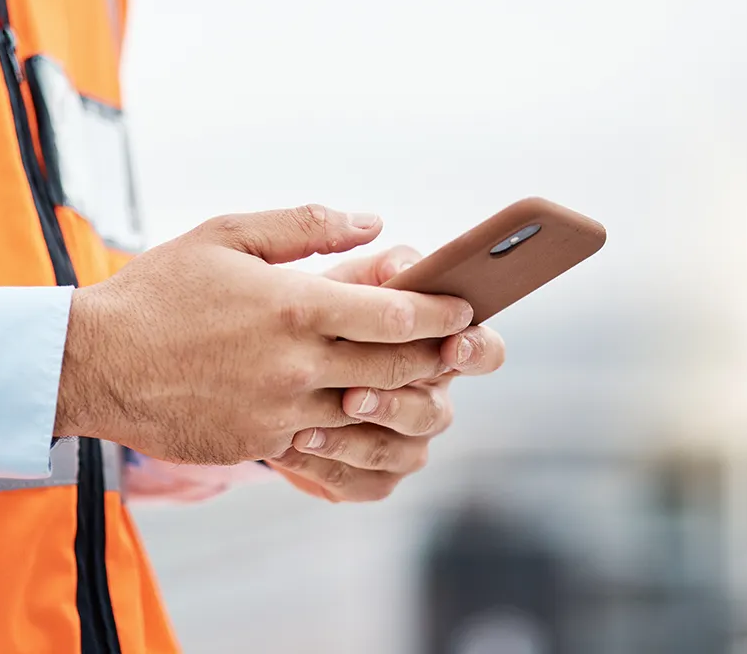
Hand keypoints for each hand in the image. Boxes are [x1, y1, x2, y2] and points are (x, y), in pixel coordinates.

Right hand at [55, 205, 474, 464]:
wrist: (94, 362)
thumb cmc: (159, 291)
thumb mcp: (226, 233)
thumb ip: (304, 224)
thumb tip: (371, 222)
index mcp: (294, 305)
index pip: (398, 315)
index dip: (443, 313)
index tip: (466, 308)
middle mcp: (295, 365)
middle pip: (397, 369)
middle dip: (437, 358)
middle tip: (460, 349)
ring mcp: (279, 412)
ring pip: (367, 411)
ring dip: (399, 397)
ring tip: (416, 380)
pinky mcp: (258, 444)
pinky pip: (323, 441)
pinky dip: (347, 425)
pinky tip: (353, 408)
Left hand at [266, 246, 505, 501]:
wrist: (263, 367)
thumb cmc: (318, 316)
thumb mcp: (342, 285)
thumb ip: (377, 271)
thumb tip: (405, 265)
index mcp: (436, 348)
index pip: (483, 351)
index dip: (476, 350)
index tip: (452, 343)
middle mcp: (429, 397)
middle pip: (436, 412)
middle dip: (396, 403)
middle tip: (354, 394)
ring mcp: (405, 442)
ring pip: (403, 452)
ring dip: (357, 440)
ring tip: (310, 427)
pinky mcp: (372, 477)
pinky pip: (363, 482)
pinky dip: (328, 466)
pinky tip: (294, 447)